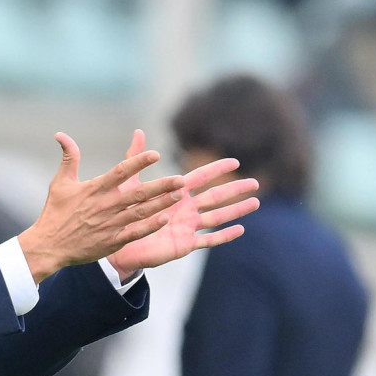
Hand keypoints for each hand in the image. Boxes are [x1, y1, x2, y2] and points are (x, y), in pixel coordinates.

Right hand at [17, 133, 185, 283]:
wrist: (49, 245)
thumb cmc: (55, 213)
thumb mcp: (60, 182)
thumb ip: (69, 158)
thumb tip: (61, 135)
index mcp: (95, 189)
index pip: (121, 171)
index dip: (138, 162)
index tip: (155, 155)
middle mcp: (106, 205)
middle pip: (138, 192)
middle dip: (162, 185)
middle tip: (181, 179)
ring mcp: (110, 224)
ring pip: (141, 212)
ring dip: (162, 203)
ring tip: (179, 195)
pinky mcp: (112, 241)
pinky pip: (135, 232)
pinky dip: (150, 226)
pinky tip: (165, 218)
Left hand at [107, 131, 259, 281]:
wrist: (119, 244)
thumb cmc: (125, 214)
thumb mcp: (130, 185)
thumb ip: (135, 158)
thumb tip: (138, 131)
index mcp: (175, 194)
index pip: (200, 178)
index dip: (217, 170)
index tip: (235, 162)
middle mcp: (185, 209)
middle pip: (215, 197)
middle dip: (235, 189)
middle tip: (255, 183)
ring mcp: (187, 227)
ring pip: (217, 217)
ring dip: (236, 210)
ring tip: (255, 203)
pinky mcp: (184, 244)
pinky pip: (208, 240)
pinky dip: (224, 235)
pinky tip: (240, 230)